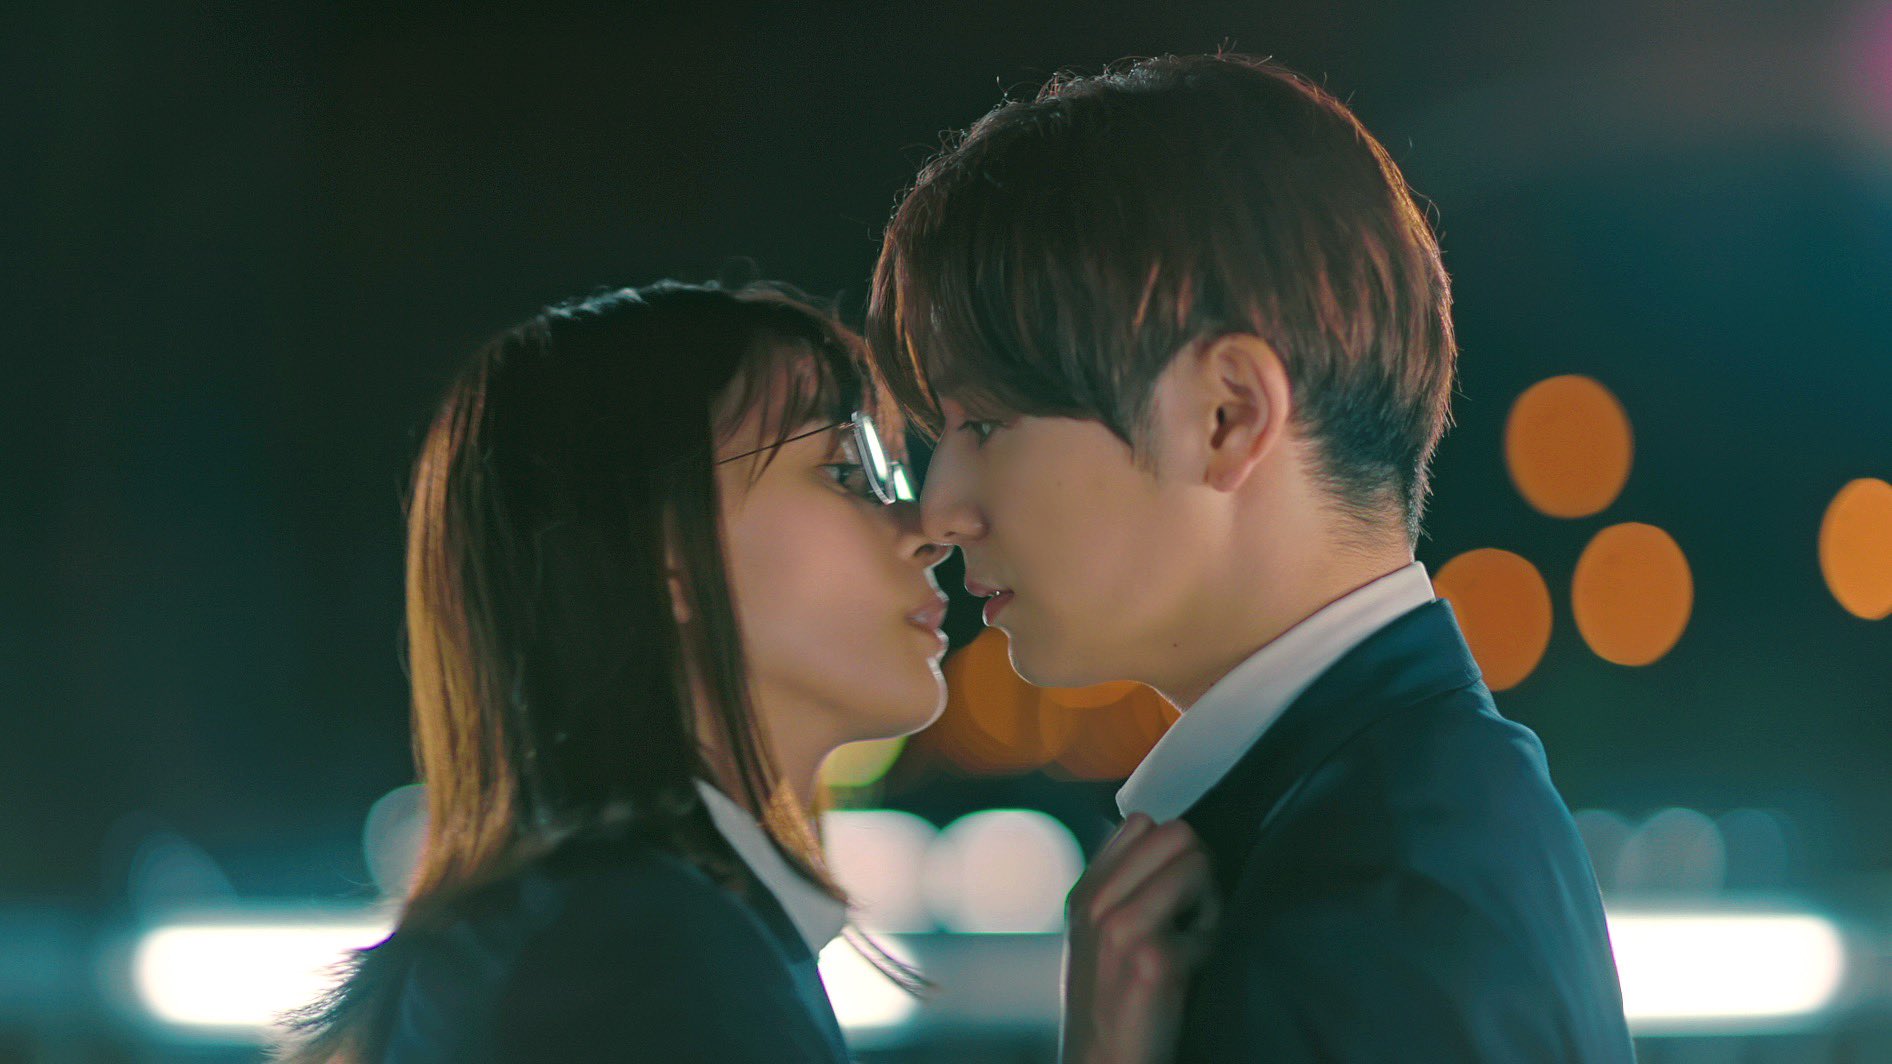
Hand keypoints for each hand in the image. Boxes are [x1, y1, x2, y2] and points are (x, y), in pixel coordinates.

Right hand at [1060, 813, 1219, 1063]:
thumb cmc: (1115, 1008)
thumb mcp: (1101, 937)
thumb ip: (1125, 887)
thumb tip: (1174, 842)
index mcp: (1086, 893)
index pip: (1143, 823)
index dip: (1173, 856)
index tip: (1171, 897)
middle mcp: (1096, 903)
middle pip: (1177, 833)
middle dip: (1197, 872)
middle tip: (1188, 919)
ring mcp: (1119, 927)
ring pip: (1198, 863)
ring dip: (1206, 906)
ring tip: (1186, 945)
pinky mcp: (1151, 958)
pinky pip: (1209, 925)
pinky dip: (1207, 949)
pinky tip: (1184, 977)